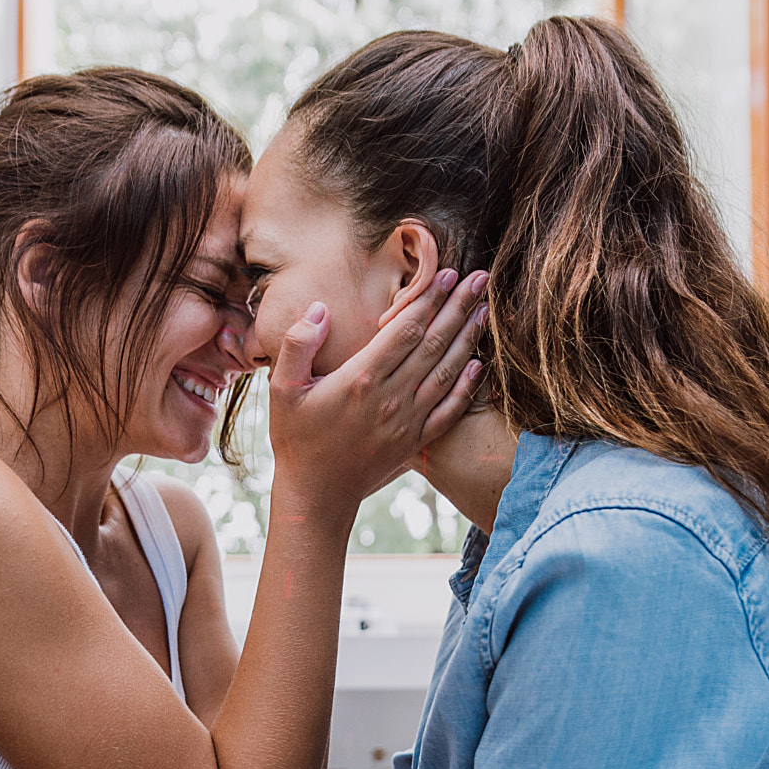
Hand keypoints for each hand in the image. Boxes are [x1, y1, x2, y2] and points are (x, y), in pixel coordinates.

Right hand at [268, 269, 487, 513]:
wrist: (316, 493)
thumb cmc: (296, 438)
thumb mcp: (282, 389)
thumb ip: (298, 345)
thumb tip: (319, 308)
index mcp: (360, 379)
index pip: (405, 329)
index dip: (429, 299)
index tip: (448, 275)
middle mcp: (390, 398)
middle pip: (433, 344)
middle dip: (459, 308)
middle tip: (481, 280)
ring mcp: (407, 422)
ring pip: (447, 372)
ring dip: (469, 339)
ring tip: (485, 311)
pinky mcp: (415, 442)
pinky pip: (449, 410)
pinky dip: (467, 387)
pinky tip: (480, 366)